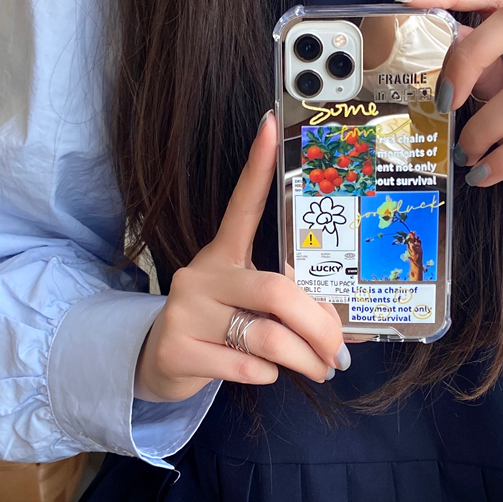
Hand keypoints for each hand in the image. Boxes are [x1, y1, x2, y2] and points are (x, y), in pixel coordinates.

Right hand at [134, 111, 347, 402]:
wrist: (161, 362)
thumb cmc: (221, 326)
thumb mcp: (247, 303)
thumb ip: (287, 303)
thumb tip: (340, 328)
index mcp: (223, 253)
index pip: (242, 206)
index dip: (256, 168)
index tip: (269, 126)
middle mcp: (202, 274)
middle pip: (275, 289)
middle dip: (319, 325)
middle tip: (339, 351)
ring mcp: (185, 310)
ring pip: (266, 335)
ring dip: (304, 358)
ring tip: (320, 368)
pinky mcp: (177, 347)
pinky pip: (245, 365)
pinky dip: (269, 375)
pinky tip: (268, 374)